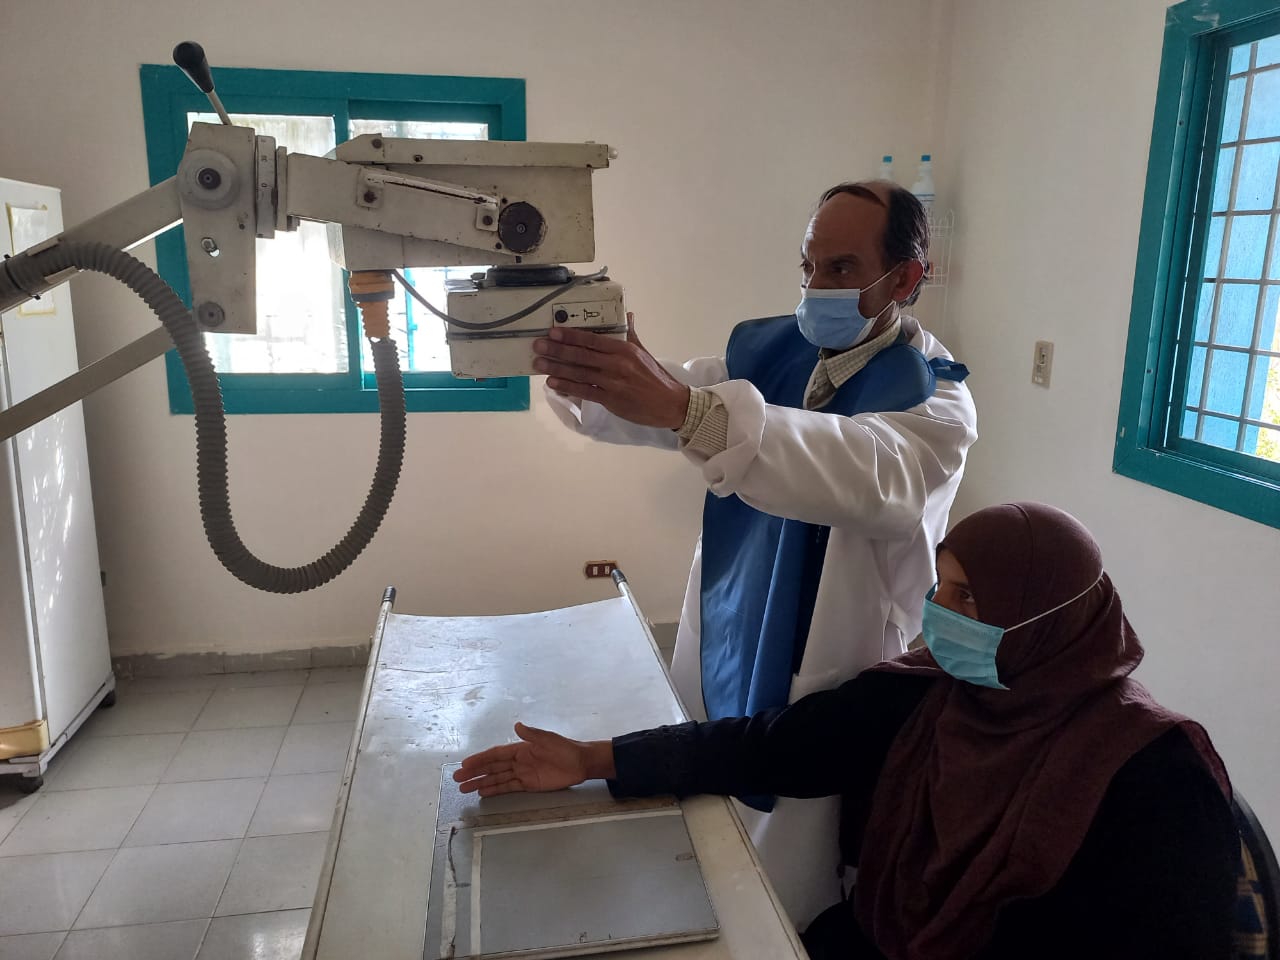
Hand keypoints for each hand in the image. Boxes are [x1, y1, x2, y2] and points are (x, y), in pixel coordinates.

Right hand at [453, 722, 615, 797]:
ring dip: (481, 783)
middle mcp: (517, 761)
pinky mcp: (528, 785)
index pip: (495, 755)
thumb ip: (532, 734)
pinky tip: (483, 792)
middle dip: (474, 773)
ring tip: (465, 789)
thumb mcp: (548, 739)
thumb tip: (516, 725)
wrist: (580, 763)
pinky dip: (495, 790)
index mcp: (520, 748)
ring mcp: (521, 773)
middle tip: (457, 779)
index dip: (480, 760)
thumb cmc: (564, 748)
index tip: (466, 765)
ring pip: (496, 779)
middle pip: (492, 768)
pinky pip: (508, 787)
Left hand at [534, 313, 690, 428]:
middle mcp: (616, 364)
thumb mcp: (643, 351)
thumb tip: (627, 314)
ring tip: (539, 363)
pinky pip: (584, 391)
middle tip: (538, 345)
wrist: (669, 403)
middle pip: (581, 355)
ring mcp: (612, 383)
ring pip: (579, 373)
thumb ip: (630, 334)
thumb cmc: (655, 377)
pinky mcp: (610, 400)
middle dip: (557, 350)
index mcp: (624, 349)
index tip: (553, 332)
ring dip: (556, 368)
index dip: (570, 335)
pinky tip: (553, 383)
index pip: (592, 339)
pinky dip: (567, 386)